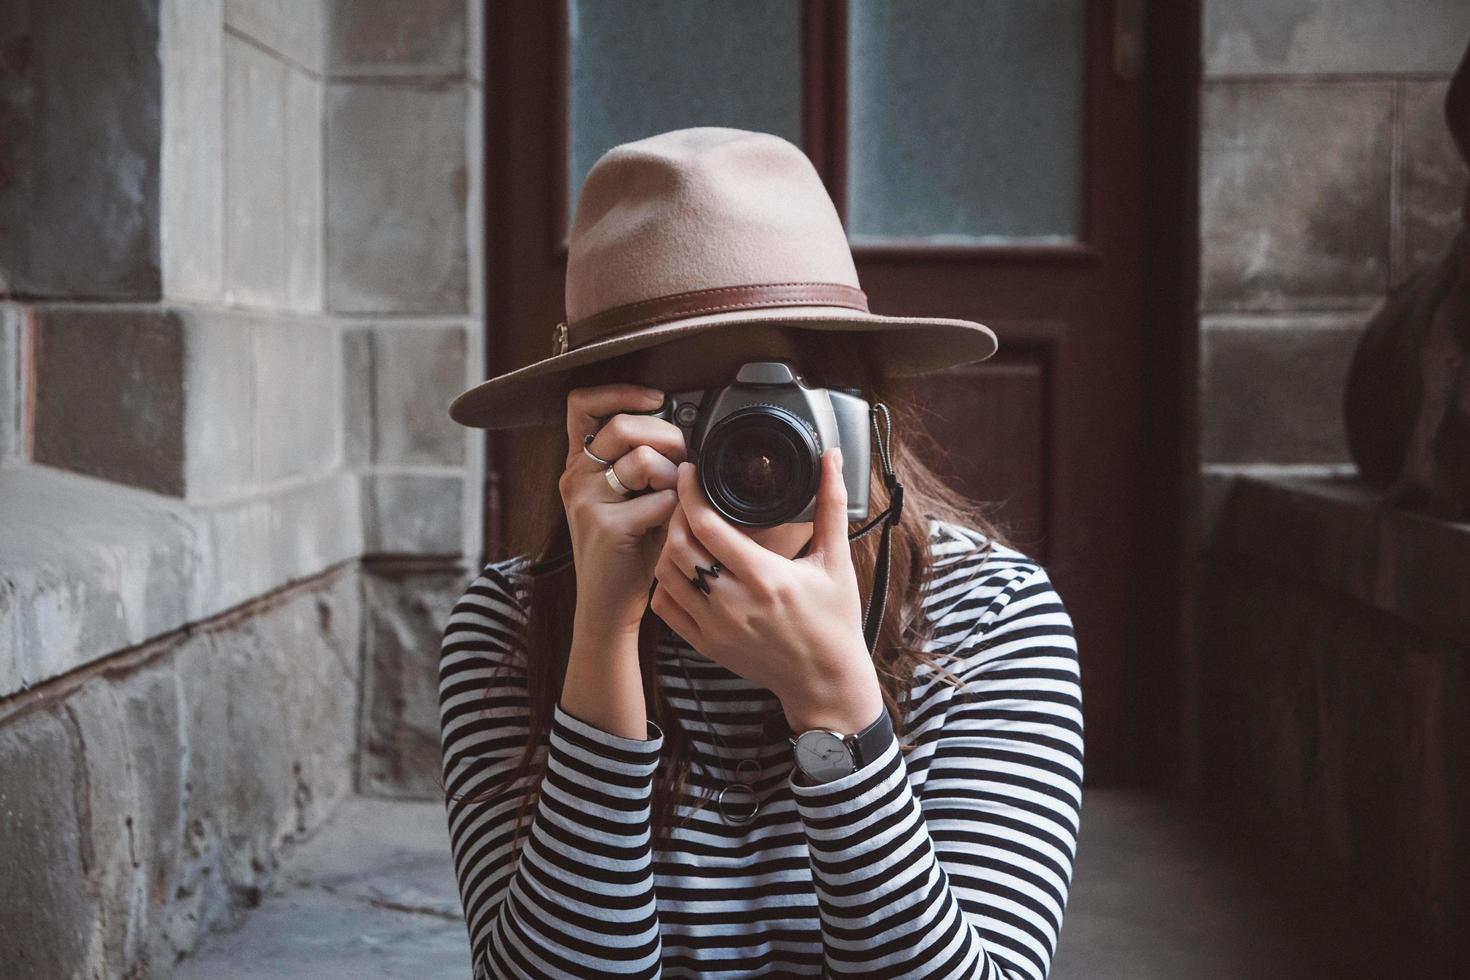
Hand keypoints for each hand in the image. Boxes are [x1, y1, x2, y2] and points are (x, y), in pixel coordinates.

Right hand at [560, 383, 686, 638]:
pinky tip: (669, 526)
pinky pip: (659, 498)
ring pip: (643, 458)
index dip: (621, 392)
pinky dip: (675, 509)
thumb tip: (681, 427)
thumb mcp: (628, 497)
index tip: (655, 400)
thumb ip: (642, 461)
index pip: (582, 403)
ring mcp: (586, 501)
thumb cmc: (628, 549)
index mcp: (578, 464)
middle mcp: (574, 477)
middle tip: (681, 460)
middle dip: (667, 437)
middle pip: (622, 426)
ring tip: (672, 500)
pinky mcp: (606, 527)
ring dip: (673, 476)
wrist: (608, 606)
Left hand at [649, 446, 879, 718]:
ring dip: (669, 545)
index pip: (708, 526)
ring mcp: (715, 627)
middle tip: (686, 496)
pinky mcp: (705, 644)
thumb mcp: (836, 560)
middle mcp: (734, 604)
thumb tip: (831, 458)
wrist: (825, 681)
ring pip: (666, 574)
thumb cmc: (835, 621)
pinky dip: (668, 581)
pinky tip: (684, 566)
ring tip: (684, 528)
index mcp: (765, 578)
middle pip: (678, 546)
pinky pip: (666, 606)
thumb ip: (831, 504)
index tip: (689, 472)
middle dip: (676, 513)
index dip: (691, 492)